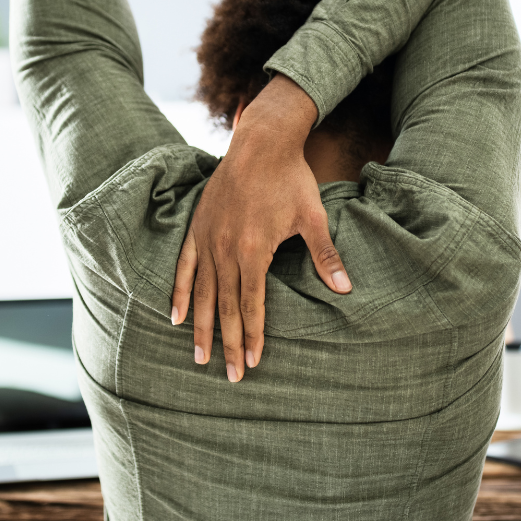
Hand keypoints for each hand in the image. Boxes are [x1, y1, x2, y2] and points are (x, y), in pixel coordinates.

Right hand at [169, 75, 349, 381]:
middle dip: (227, 343)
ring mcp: (207, 240)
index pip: (251, 304)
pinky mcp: (197, 228)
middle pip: (225, 307)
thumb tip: (345, 288)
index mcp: (253, 251)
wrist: (261, 144)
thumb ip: (325, 255)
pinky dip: (179, 293)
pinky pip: (184, 268)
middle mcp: (225, 250)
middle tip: (229, 376)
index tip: (253, 363)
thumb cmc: (291, 179)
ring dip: (201, 327)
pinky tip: (175, 317)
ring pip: (202, 293)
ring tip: (198, 358)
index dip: (252, 335)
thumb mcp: (313, 217)